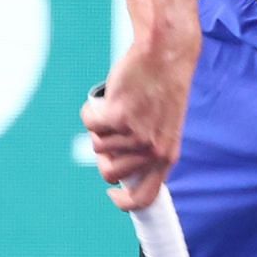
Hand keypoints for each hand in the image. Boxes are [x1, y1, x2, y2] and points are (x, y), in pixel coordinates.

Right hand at [80, 38, 195, 210]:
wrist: (166, 54)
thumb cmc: (162, 87)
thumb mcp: (163, 125)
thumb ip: (145, 149)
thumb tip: (113, 169)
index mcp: (167, 156)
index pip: (146, 197)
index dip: (125, 202)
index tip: (113, 194)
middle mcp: (152, 151)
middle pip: (110, 170)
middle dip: (104, 152)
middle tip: (112, 128)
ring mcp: (135, 135)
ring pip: (98, 144)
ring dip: (101, 126)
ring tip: (120, 104)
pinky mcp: (117, 116)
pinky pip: (89, 123)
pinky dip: (91, 110)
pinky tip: (108, 97)